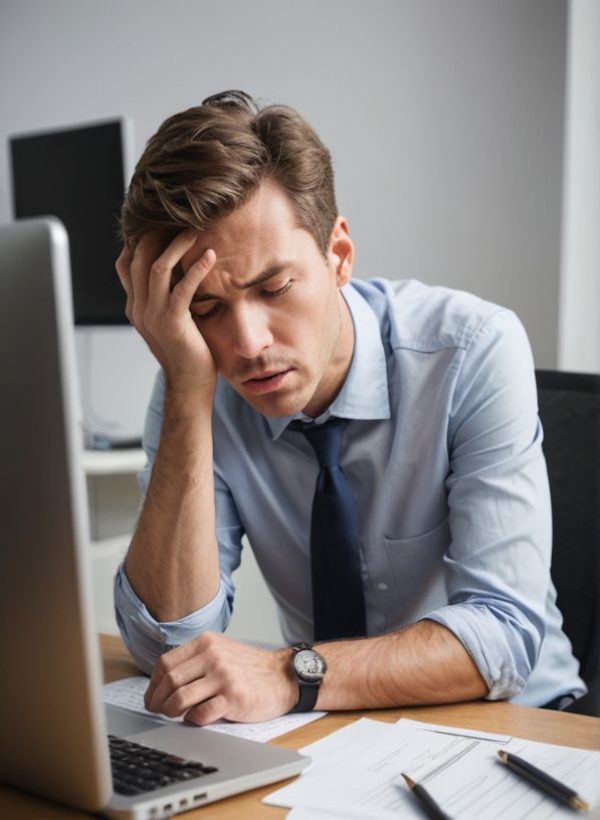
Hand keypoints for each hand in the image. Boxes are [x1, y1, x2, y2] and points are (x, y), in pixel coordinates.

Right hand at [115, 231, 216, 391]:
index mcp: (136, 306)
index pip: (126, 263)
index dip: (140, 239)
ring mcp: (153, 315)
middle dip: (157, 233)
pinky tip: (210, 255)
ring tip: (195, 229)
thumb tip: (176, 272)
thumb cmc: (188, 351)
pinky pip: (182, 288)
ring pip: (157, 267)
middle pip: (138, 257)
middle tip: (179, 217)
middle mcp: (139, 308)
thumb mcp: (171, 319)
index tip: (160, 222)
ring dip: (177, 244)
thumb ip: (167, 297)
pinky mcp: (173, 322)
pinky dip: (196, 268)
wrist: (190, 384)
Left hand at [144, 632, 296, 723]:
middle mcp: (213, 656)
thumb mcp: (220, 652)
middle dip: (158, 701)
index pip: (165, 663)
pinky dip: (192, 719)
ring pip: (180, 697)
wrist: (282, 677)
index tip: (152, 697)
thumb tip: (161, 684)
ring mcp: (223, 676)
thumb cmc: (248, 669)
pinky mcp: (234, 697)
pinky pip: (200, 713)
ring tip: (175, 715)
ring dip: (171, 711)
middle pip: (169, 681)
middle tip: (158, 711)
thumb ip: (195, 661)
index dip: (153, 685)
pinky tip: (196, 718)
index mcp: (206, 642)